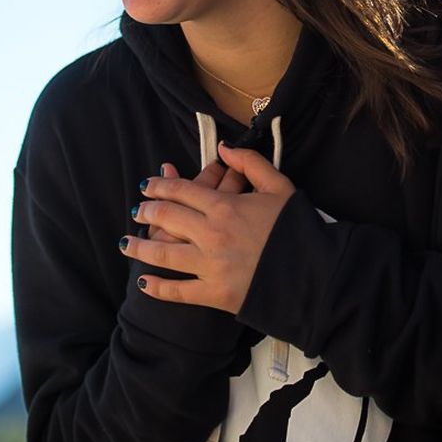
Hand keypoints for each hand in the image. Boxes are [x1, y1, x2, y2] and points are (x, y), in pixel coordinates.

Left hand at [120, 141, 295, 314]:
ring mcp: (210, 266)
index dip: (160, 186)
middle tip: (137, 210)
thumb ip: (250, 163)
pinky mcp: (215, 294)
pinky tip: (144, 282)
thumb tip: (223, 147)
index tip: (147, 185)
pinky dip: (158, 288)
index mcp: (225, 206)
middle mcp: (211, 234)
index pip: (181, 190)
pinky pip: (178, 291)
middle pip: (167, 218)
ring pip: (163, 254)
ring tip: (126, 244)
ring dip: (140, 247)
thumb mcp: (280, 187)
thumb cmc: (299, 229)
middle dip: (147, 212)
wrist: (316, 274)